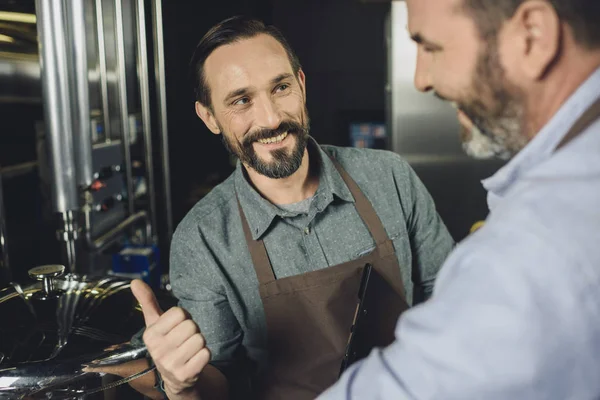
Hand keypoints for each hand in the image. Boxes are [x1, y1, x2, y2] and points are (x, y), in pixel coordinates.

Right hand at [131, 279, 210, 396]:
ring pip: (200, 339)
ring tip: (189, 350)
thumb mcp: (154, 324)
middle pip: (191, 325)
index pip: (179, 312)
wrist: (174, 378)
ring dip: (199, 343)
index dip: (183, 317)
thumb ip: (147, 301)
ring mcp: (171, 364)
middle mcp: (158, 350)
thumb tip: (135, 281)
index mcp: (150, 335)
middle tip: (184, 340)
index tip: (177, 327)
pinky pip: (206, 353)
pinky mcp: (186, 374)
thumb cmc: (166, 344)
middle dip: (192, 330)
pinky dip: (204, 355)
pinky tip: (194, 360)